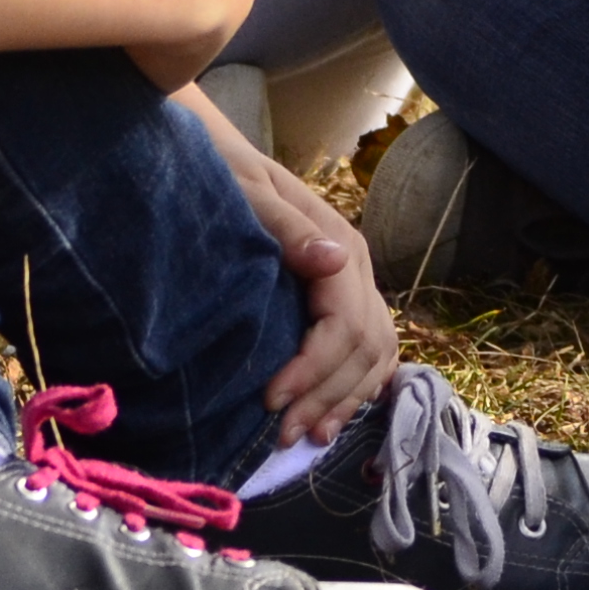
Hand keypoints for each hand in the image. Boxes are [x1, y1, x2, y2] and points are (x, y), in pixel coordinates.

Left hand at [177, 90, 399, 444]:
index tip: (270, 400)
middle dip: (328, 396)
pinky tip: (332, 415)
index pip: (345, 324)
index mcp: (340, 244)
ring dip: (345, 400)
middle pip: (365, 347)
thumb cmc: (220, 172)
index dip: (313, 369)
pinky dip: (356, 387)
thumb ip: (287, 227)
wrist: (213, 152)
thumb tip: (334, 261)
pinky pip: (369, 351)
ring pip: (375, 354)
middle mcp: (356, 266)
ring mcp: (353, 283)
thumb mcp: (246, 191)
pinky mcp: (341, 297)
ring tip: (310, 437)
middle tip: (283, 436)